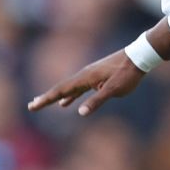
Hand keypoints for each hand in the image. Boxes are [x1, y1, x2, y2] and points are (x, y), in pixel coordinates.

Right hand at [27, 50, 146, 116]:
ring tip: (44, 103)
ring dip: (56, 96)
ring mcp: (89, 76)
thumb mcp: (113, 89)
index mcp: (85, 77)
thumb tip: (80, 112)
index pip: (61, 90)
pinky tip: (66, 102)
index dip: (46, 99)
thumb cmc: (127, 74)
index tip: (33, 106)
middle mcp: (84, 75)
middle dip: (46, 98)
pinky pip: (78, 88)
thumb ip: (97, 100)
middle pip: (61, 88)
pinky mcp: (96, 77)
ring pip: (69, 88)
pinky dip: (70, 95)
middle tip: (31, 106)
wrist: (138, 57)